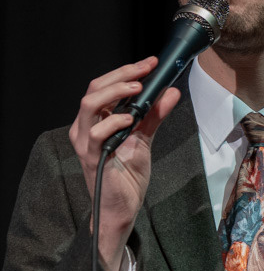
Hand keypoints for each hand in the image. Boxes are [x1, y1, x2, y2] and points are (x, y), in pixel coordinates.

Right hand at [67, 57, 181, 270]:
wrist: (122, 207)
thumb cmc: (127, 175)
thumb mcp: (144, 139)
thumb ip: (154, 116)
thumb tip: (170, 92)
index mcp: (96, 120)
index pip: (103, 86)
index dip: (125, 72)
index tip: (150, 63)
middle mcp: (85, 127)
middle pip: (94, 89)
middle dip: (122, 75)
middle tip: (146, 70)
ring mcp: (86, 142)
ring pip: (89, 105)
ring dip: (114, 93)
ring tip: (138, 89)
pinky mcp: (92, 157)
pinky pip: (95, 133)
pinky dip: (113, 121)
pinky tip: (130, 119)